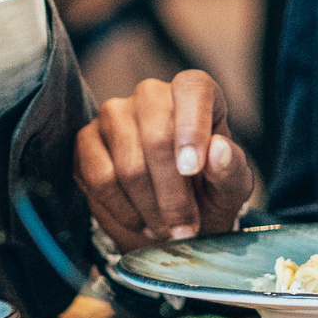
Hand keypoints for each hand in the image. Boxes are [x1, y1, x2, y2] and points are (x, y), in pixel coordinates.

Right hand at [75, 71, 257, 241]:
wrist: (171, 218)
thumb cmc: (207, 194)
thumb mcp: (231, 189)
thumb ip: (231, 170)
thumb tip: (219, 149)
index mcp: (194, 93)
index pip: (193, 89)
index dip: (192, 128)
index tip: (192, 171)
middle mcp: (151, 95)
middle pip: (157, 139)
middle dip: (173, 195)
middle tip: (185, 228)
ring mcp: (114, 114)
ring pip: (128, 166)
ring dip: (149, 208)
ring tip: (164, 227)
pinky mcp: (86, 139)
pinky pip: (99, 178)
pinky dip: (122, 209)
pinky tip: (138, 220)